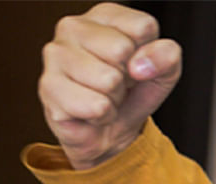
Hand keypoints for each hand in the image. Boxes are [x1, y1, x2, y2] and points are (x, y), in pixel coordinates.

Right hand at [38, 2, 181, 169]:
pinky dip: (102, 117)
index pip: (143, 27)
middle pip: (122, 50)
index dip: (148, 56)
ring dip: (113, 99)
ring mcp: (56, 54)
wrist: (106, 135)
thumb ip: (167, 57)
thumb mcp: (162, 75)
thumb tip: (142, 64)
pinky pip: (97, 106)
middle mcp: (73, 26)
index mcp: (103, 16)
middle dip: (127, 79)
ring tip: (103, 98)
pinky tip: (91, 111)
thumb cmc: (130, 97)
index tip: (136, 66)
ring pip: (108, 79)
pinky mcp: (49, 86)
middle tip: (116, 86)